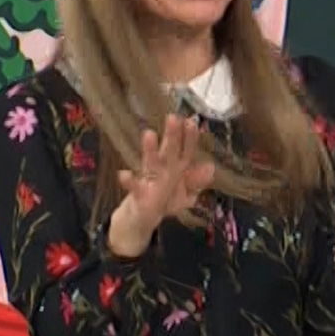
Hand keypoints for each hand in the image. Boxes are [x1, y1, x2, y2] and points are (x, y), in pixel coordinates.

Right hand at [109, 115, 216, 257]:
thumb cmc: (166, 201)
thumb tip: (210, 168)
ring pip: (151, 163)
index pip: (186, 151)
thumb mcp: (186, 195)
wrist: (143, 218)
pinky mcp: (139, 195)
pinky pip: (134, 187)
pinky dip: (129, 181)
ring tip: (149, 134)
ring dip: (150, 150)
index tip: (193, 122)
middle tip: (173, 118)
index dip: (190, 138)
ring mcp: (150, 180)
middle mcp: (162, 170)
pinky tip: (124, 174)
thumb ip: (197, 182)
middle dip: (172, 136)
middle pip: (169, 151)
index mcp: (176, 169)